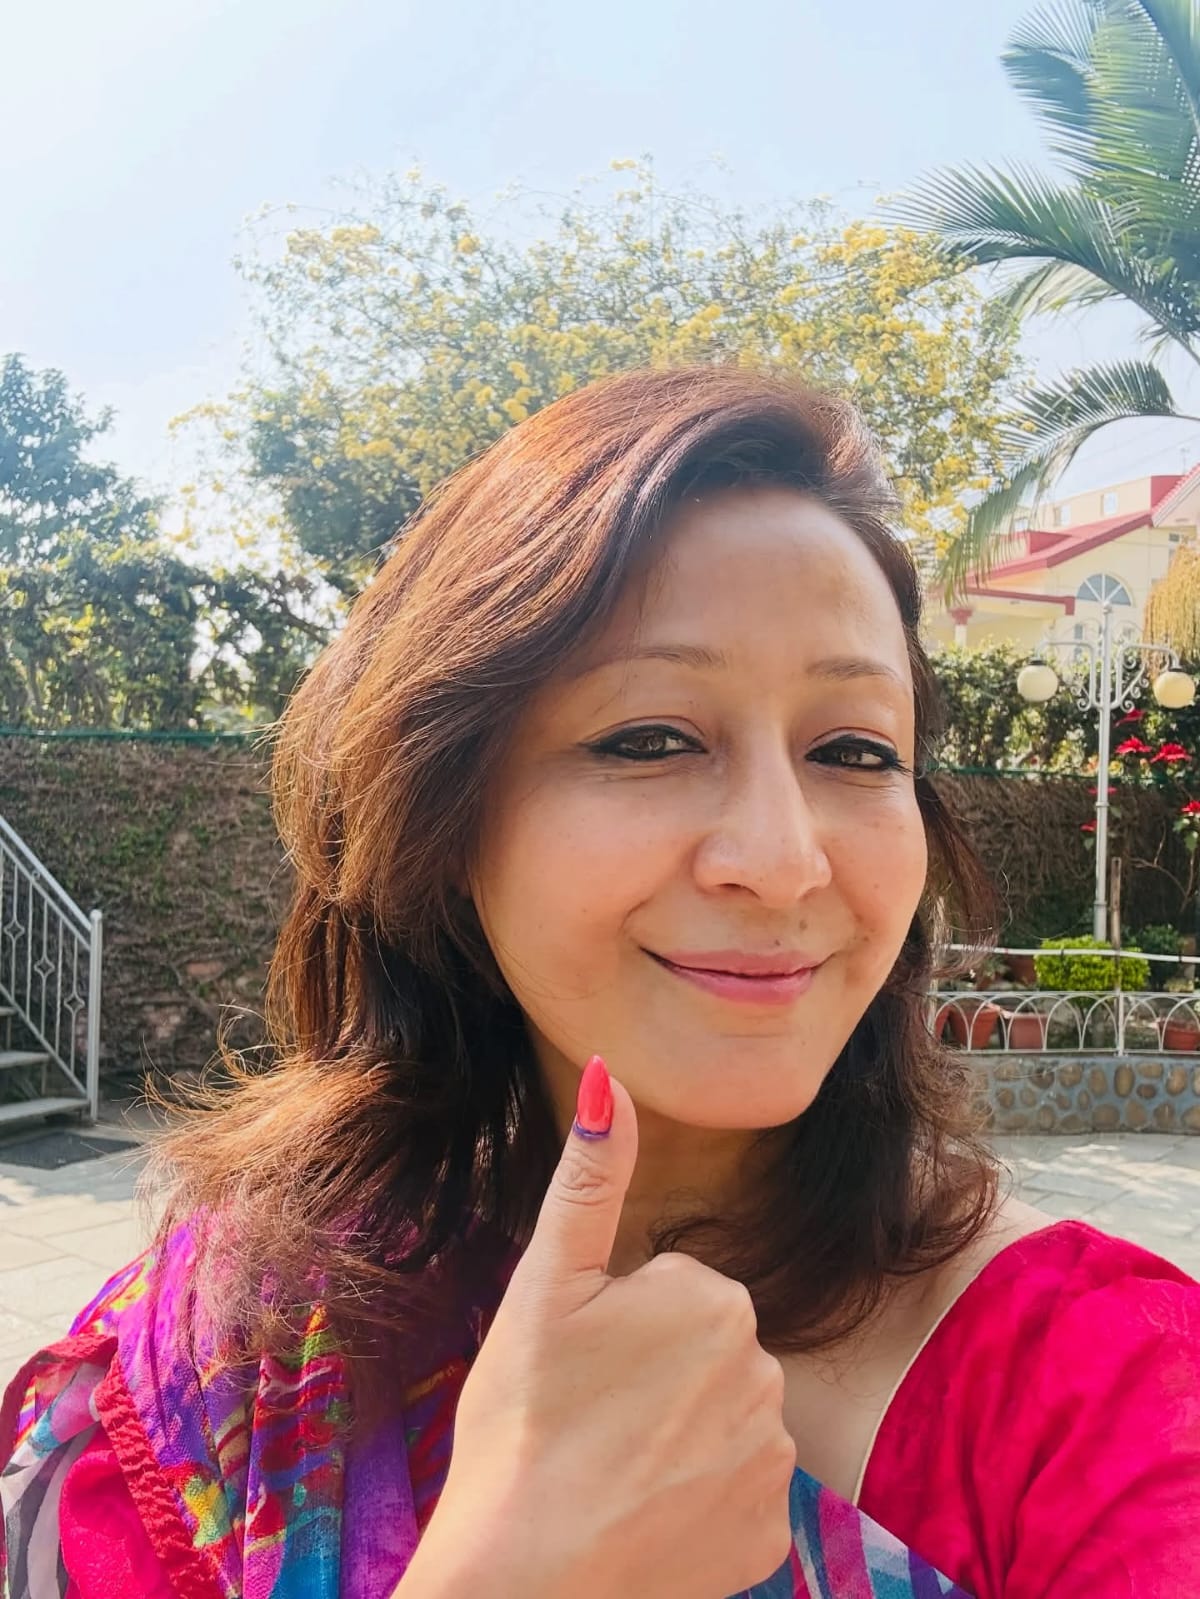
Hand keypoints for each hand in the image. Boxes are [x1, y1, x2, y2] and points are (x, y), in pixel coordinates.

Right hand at [409, 1056, 795, 1598]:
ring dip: (677, 1439)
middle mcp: (766, 1371)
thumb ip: (589, 1176)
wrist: (523, 1583)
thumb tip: (609, 1073)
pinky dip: (698, 1504)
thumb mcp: (544, 1286)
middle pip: (702, 1353)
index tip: (578, 1371)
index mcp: (715, 1300)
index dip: (614, 1329)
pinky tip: (645, 1517)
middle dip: (652, 1377)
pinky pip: (737, 1493)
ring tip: (610, 1471)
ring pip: (720, 1420)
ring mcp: (775, 1460)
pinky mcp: (771, 1536)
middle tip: (588, 1421)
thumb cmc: (522, 1424)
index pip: (670, 1291)